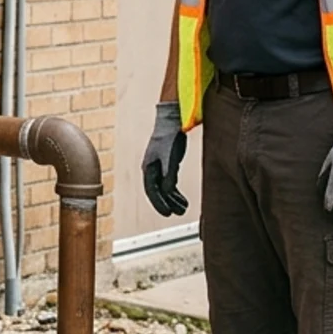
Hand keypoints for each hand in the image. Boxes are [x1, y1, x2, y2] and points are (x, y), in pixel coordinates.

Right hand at [141, 100, 187, 216]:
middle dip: (167, 203)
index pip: (151, 190)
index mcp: (148, 167)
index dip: (159, 203)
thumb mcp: (170, 156)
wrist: (172, 119)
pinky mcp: (168, 164)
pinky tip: (182, 198)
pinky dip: (175, 191)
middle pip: (157, 192)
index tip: (168, 213)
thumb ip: (169, 174)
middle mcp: (151, 169)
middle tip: (176, 213)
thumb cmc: (169, 136)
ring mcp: (159, 166)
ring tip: (184, 208)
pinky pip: (170, 182)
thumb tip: (168, 191)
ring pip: (164, 188)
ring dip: (173, 199)